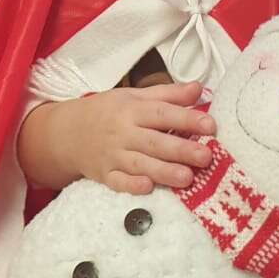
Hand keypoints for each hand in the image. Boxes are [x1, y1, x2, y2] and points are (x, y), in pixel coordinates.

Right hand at [17, 82, 214, 194]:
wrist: (67, 132)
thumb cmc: (108, 112)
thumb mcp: (134, 96)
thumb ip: (168, 95)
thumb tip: (199, 89)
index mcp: (132, 109)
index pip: (162, 113)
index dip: (187, 119)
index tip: (210, 125)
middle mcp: (123, 132)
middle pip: (155, 142)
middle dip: (181, 150)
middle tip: (206, 156)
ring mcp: (113, 155)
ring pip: (140, 164)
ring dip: (163, 171)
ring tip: (188, 178)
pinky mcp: (104, 176)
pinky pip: (118, 183)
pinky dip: (131, 186)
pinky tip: (148, 188)